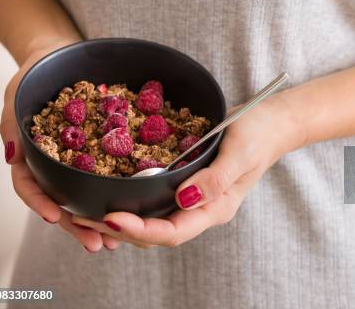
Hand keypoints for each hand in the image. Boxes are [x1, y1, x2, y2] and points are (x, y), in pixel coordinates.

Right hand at [0, 38, 121, 251]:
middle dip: (78, 224)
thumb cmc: (38, 74)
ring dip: (101, 219)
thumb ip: (13, 122)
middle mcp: (56, 163)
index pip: (30, 185)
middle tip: (96, 244)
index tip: (55, 216)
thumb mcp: (19, 92)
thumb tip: (13, 154)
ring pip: (88, 195)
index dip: (41, 202)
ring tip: (117, 240)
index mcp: (33, 155)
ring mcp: (80, 160)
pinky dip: (119, 194)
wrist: (64, 58)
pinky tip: (135, 211)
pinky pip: (112, 174)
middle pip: (63, 200)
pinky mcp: (104, 151)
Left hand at [72, 96, 304, 247]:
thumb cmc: (259, 133)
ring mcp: (192, 197)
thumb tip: (184, 200)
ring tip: (86, 211)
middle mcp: (200, 208)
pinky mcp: (185, 181)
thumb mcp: (241, 152)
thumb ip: (216, 179)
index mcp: (215, 208)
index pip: (172, 232)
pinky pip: (154, 198)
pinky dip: (130, 199)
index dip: (140, 230)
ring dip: (120, 219)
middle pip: (156, 232)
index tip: (110, 217)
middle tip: (83, 218)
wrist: (270, 121)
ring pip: (152, 219)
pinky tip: (108, 189)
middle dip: (119, 230)